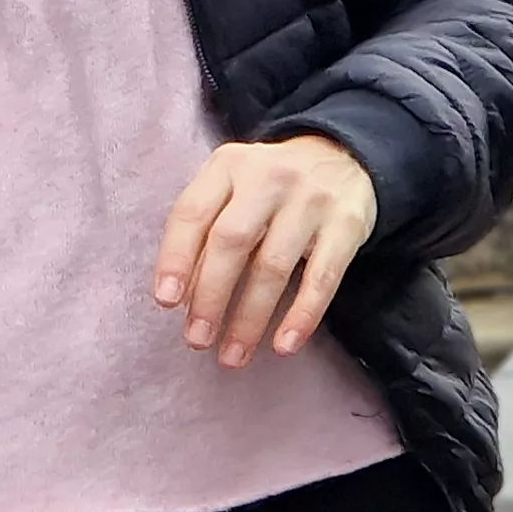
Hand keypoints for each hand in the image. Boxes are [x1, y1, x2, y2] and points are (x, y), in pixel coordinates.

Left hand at [151, 135, 376, 367]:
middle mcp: (267, 178)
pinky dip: (302, 315)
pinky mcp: (346, 225)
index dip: (175, 258)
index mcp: (228, 166)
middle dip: (210, 296)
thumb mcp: (233, 187)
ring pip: (273, 266)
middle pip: (232, 241)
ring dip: (250, 317)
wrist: (341, 155)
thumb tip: (182, 296)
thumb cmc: (269, 185)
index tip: (166, 301)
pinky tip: (284, 345)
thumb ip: (207, 229)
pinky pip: (322, 278)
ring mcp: (310, 200)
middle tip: (197, 339)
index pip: (193, 213)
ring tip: (232, 355)